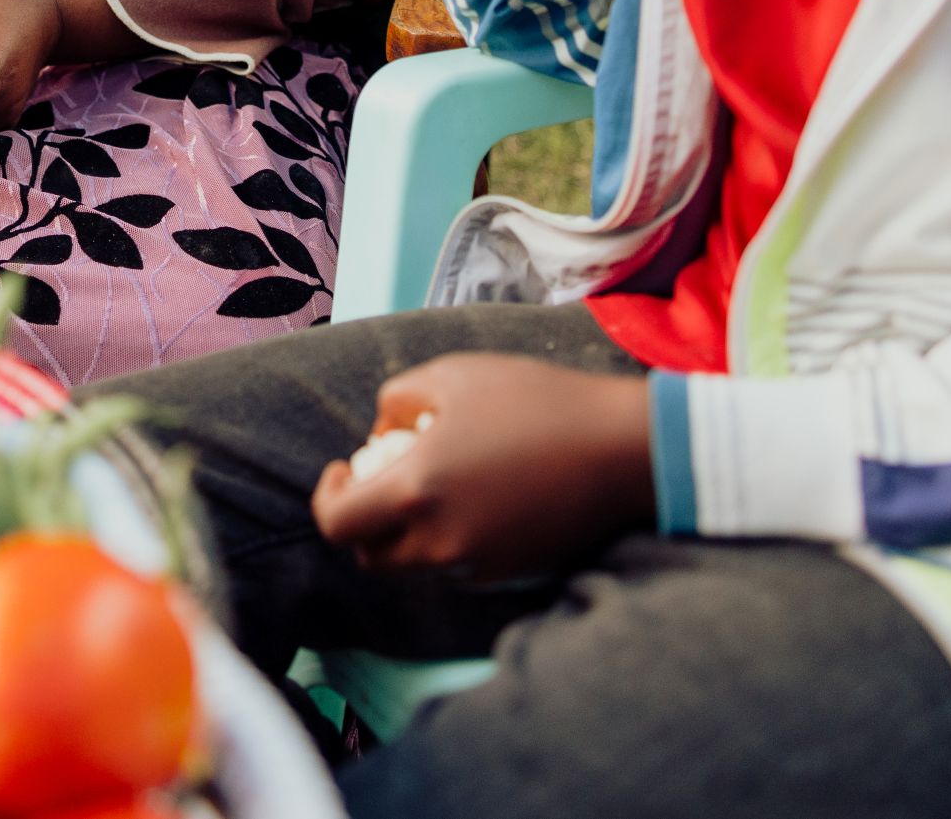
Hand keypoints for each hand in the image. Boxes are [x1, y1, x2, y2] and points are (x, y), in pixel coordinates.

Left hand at [309, 353, 654, 580]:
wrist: (622, 449)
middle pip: (370, 556)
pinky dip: (446, 540)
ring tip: (431, 481)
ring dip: (404, 532)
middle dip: (363, 520)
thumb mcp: (452, 375)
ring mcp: (477, 566)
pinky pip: (456, 566)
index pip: (337, 525)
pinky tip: (472, 496)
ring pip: (413, 565)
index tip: (344, 468)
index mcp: (417, 493)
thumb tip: (379, 437)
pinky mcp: (509, 574)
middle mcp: (441, 543)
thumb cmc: (535, 401)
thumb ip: (395, 402)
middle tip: (379, 479)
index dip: (328, 497)